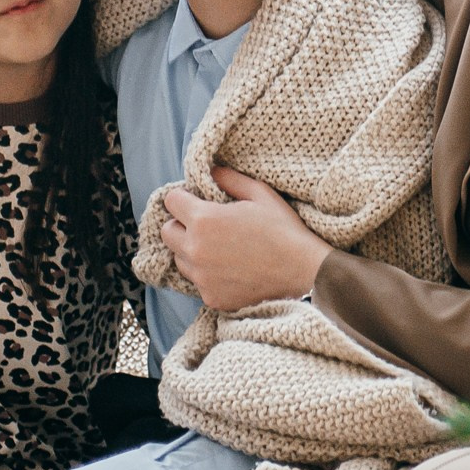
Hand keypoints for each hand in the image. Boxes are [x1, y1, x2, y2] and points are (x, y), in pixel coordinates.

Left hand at [161, 167, 331, 311]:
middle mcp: (195, 250)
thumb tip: (211, 172)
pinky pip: (197, 281)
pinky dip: (207, 274)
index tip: (197, 200)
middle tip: (204, 224)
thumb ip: (229, 179)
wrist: (303, 272)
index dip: (183, 197)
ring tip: (218, 247)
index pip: (171, 201)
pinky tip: (229, 268)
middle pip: (167, 232)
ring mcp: (201, 277)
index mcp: (204, 220)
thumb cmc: (283, 229)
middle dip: (180, 224)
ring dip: (190, 250)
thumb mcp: (260, 193)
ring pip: (179, 259)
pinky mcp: (210, 297)